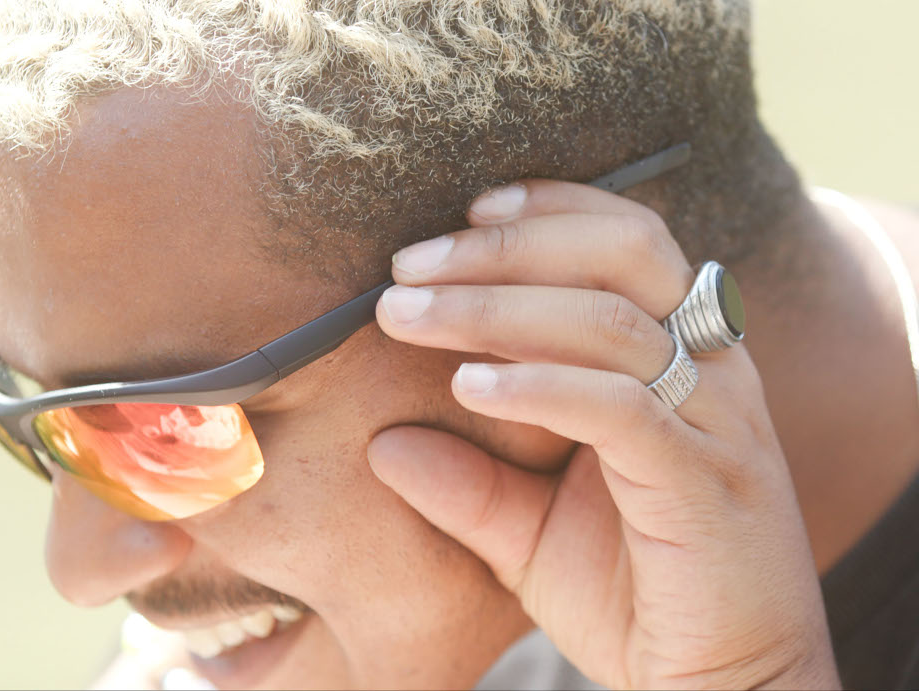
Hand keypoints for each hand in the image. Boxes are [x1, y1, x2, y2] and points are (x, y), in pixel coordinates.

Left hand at [368, 181, 839, 688]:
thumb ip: (468, 485)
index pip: (627, 241)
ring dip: (497, 307)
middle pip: (623, 255)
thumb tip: (384, 444)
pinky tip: (469, 385)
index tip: (462, 214)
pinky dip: (540, 384)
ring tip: (407, 314)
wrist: (723, 686)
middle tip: (406, 266)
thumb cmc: (632, 594)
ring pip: (612, 321)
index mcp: (680, 357)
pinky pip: (621, 408)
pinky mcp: (705, 482)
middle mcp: (709, 372)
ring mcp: (715, 423)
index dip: (549, 210)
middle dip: (506, 247)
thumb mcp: (531, 532)